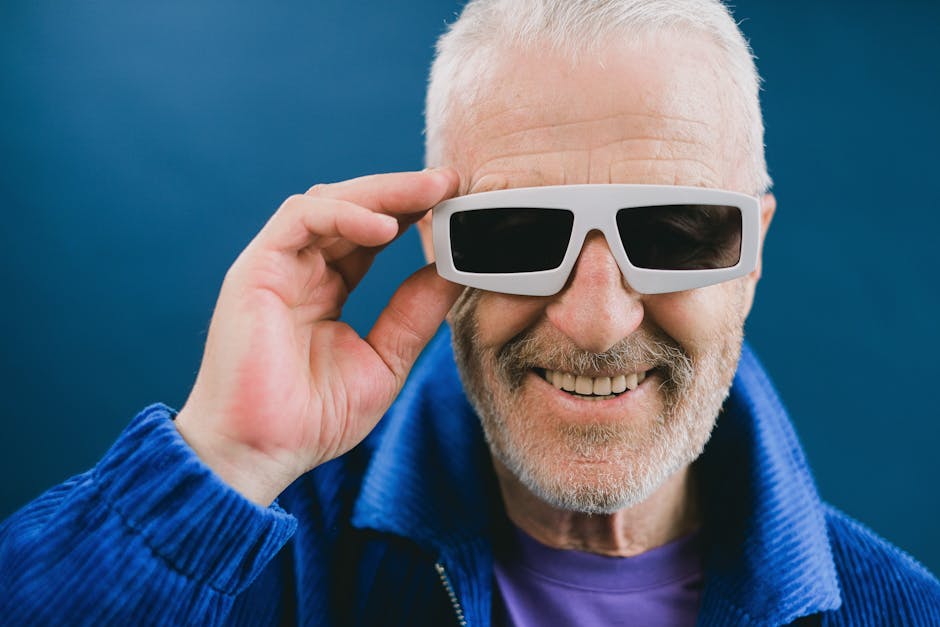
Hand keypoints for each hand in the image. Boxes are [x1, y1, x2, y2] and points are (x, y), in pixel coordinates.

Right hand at [174, 169, 461, 504]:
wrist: (260, 453)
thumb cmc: (312, 418)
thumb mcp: (384, 359)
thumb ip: (413, 313)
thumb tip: (451, 273)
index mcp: (326, 289)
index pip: (372, 235)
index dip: (413, 214)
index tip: (458, 205)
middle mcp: (300, 269)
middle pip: (354, 209)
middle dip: (405, 192)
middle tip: (452, 181)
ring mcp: (276, 266)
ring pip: (328, 201)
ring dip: (382, 192)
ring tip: (431, 192)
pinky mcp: (255, 269)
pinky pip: (299, 219)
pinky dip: (343, 214)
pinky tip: (386, 226)